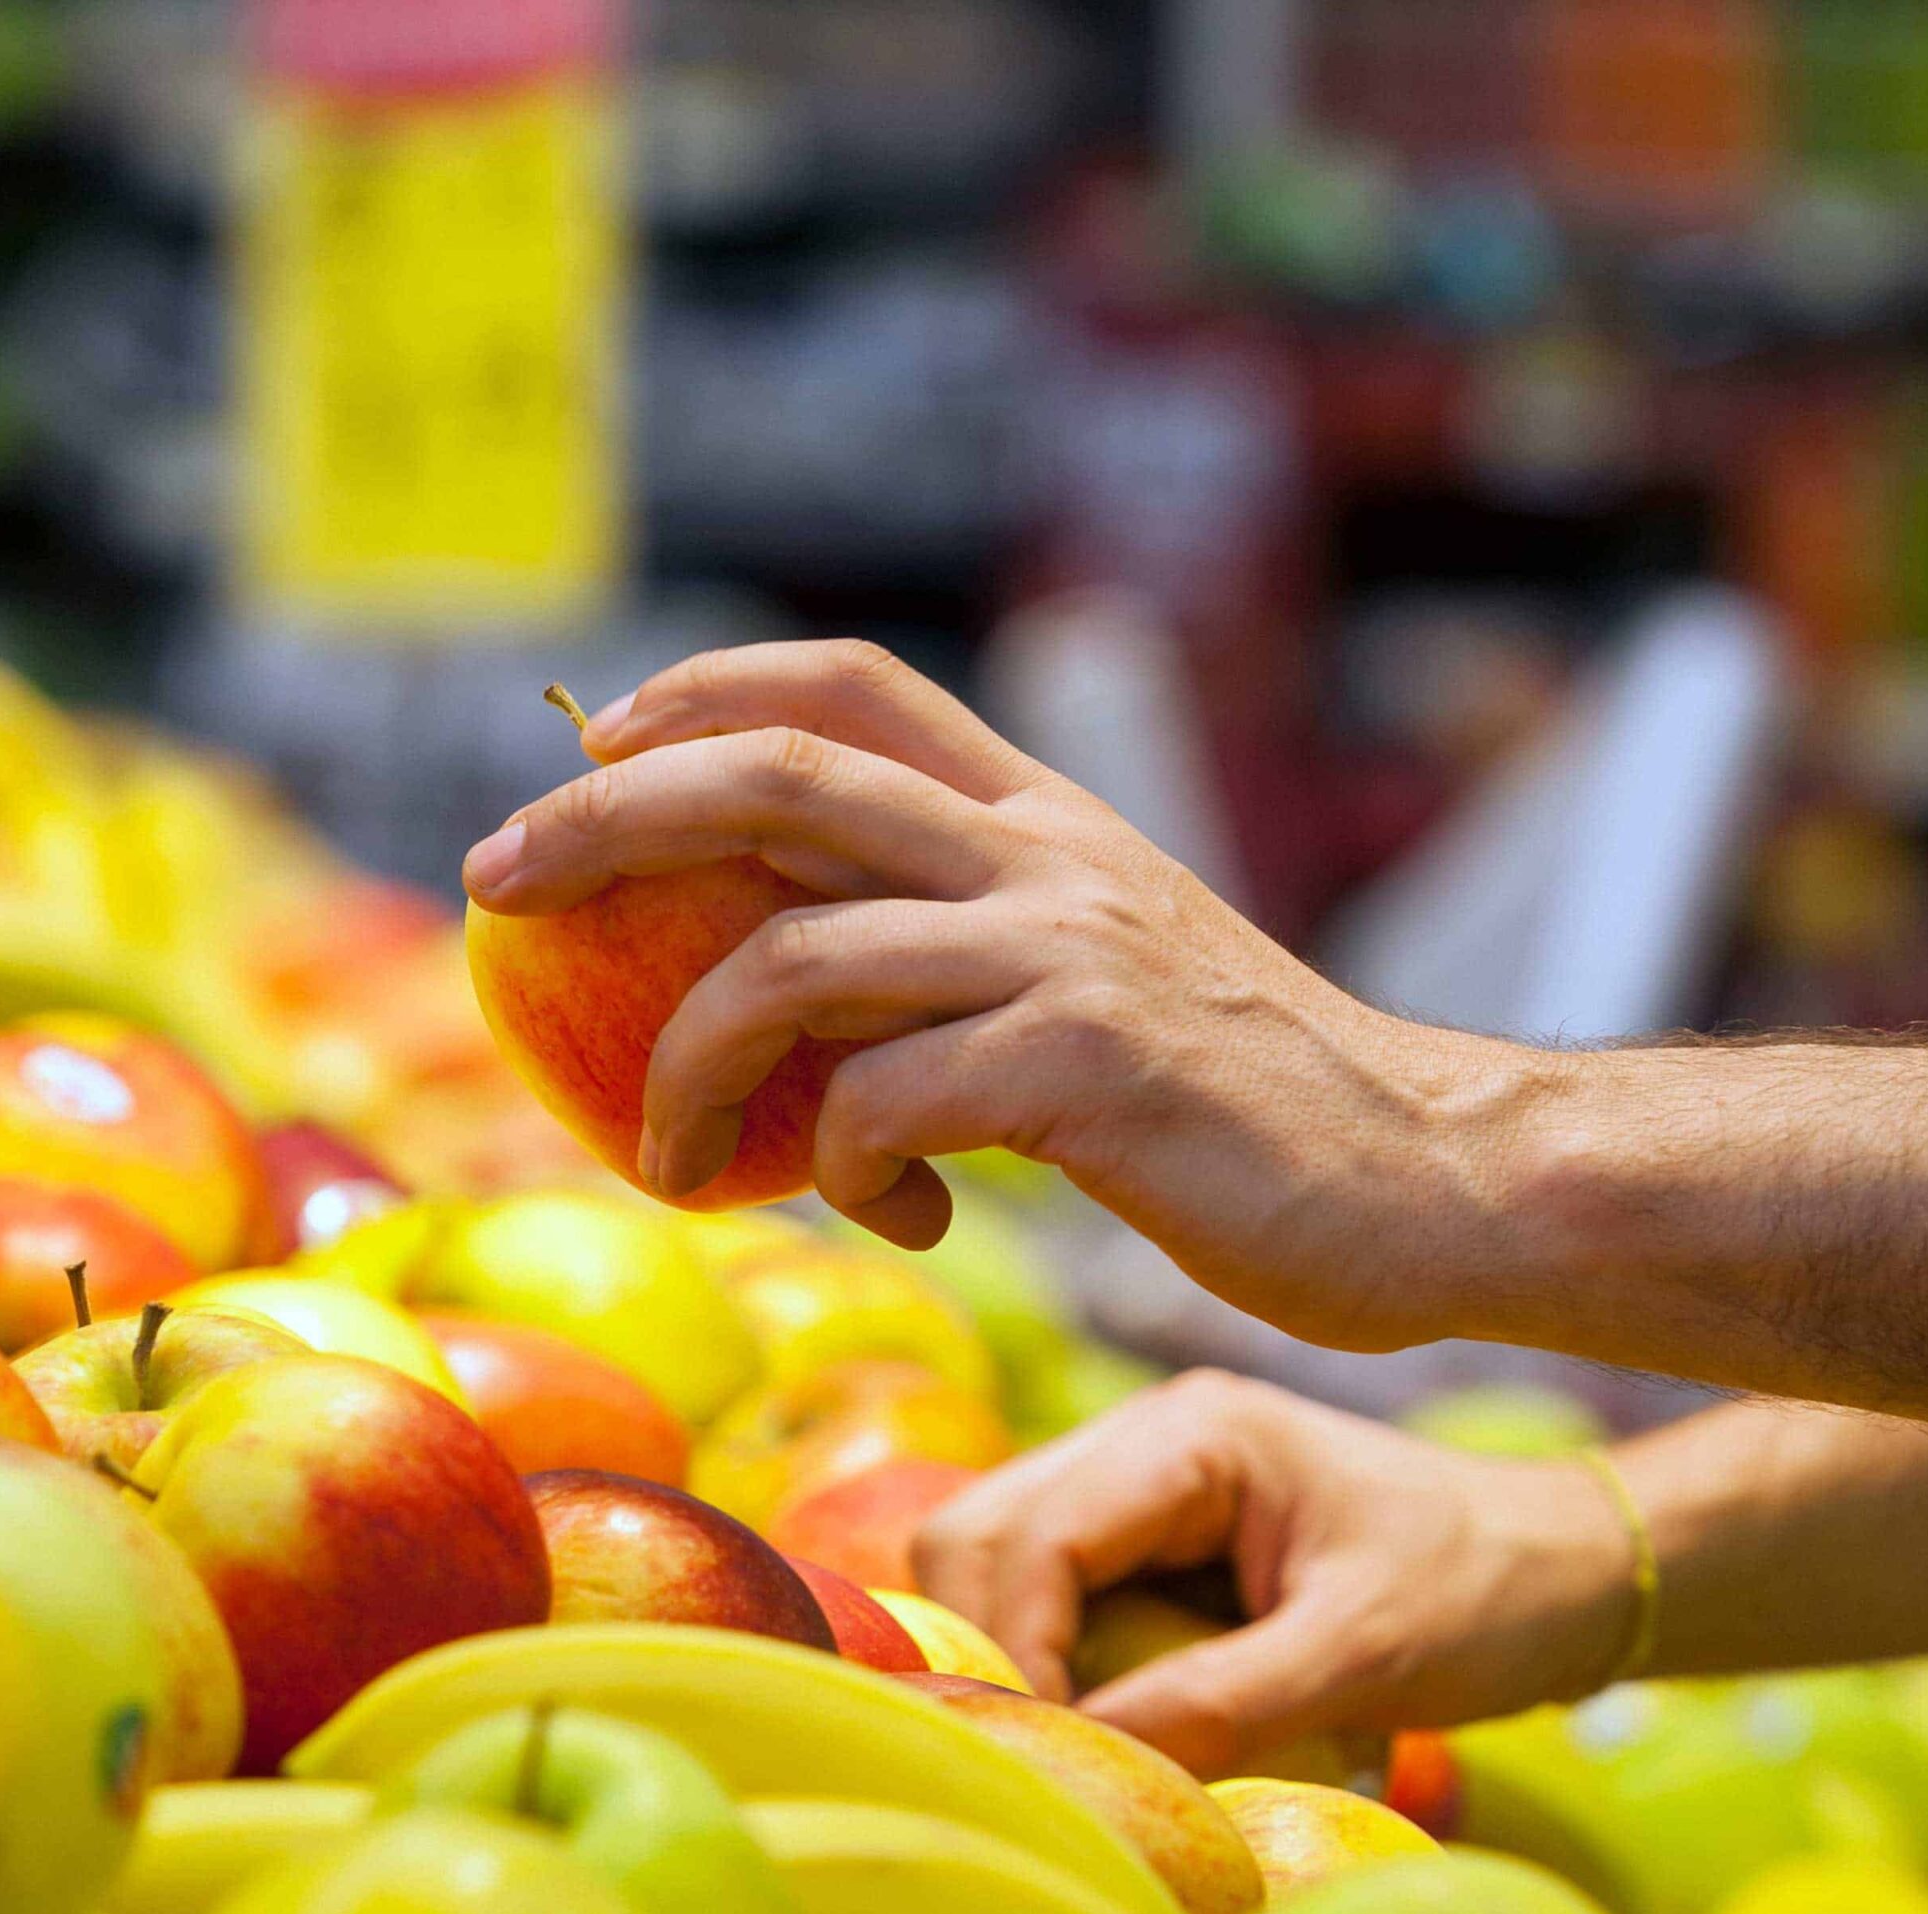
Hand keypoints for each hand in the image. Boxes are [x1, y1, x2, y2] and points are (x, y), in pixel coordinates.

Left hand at [463, 640, 1524, 1351]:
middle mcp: (1045, 856)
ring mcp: (1067, 952)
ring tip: (669, 1155)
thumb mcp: (1109, 980)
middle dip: (606, 815)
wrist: (1435, 1178)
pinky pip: (883, 1098)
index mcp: (1046, 819)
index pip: (846, 684)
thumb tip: (799, 998)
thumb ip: (971, 956)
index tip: (588, 741)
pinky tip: (893, 1215)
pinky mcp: (1088, 1069)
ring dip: (690, 1062)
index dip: (696, 691)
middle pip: (774, 774)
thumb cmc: (1253, 1110)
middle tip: (492, 883)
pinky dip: (841, 1165)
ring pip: (799, 952)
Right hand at [910, 1369, 1646, 1776]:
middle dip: (986, 1651)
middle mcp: (1145, 1443)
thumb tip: (1084, 1760)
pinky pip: (1054, 1604)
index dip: (1012, 1655)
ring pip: (997, 1568)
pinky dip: (1057, 1668)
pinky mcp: (1153, 1548)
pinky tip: (1107, 1727)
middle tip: (1047, 1759)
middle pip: (976, 1537)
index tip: (1053, 1760)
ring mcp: (1142, 1492)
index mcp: (1191, 1436)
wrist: (1565, 1573)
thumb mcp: (1363, 1655)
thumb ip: (1220, 1702)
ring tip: (1079, 1749)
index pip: (1027, 1538)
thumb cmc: (1487, 1594)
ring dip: (1015, 1662)